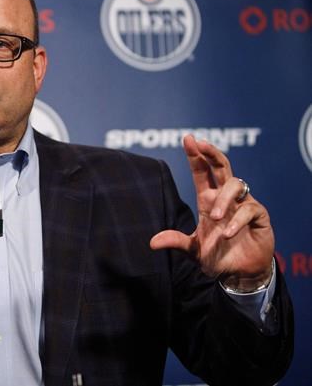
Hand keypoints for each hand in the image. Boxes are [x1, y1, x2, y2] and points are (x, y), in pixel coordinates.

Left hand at [150, 135, 273, 290]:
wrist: (240, 273)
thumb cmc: (217, 256)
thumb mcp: (193, 250)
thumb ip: (176, 242)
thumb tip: (152, 242)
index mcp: (208, 200)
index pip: (202, 172)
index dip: (196, 156)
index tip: (188, 139)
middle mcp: (225, 198)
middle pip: (222, 166)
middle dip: (211, 153)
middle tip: (201, 144)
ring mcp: (243, 204)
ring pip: (235, 185)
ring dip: (223, 198)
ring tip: (215, 218)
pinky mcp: (259, 216)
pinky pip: (249, 209)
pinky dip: (236, 220)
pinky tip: (227, 233)